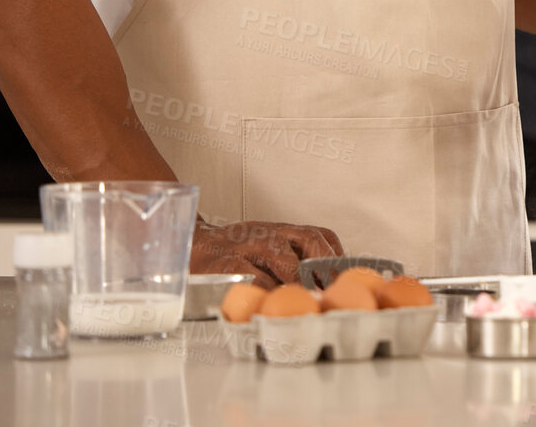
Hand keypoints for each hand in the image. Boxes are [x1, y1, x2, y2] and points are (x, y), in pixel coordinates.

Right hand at [191, 219, 341, 287]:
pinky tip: (272, 305)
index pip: (317, 234)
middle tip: (330, 291)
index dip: (335, 254)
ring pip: (283, 258)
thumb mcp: (264, 246)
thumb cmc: (232, 252)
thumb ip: (289, 258)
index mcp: (279, 230)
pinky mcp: (226, 265)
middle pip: (308, 239)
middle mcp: (267, 233)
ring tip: (307, 300)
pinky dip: (267, 292)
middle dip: (324, 266)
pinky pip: (253, 278)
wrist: (190, 246)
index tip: (345, 275)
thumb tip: (322, 283)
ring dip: (299, 281)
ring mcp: (248, 247)